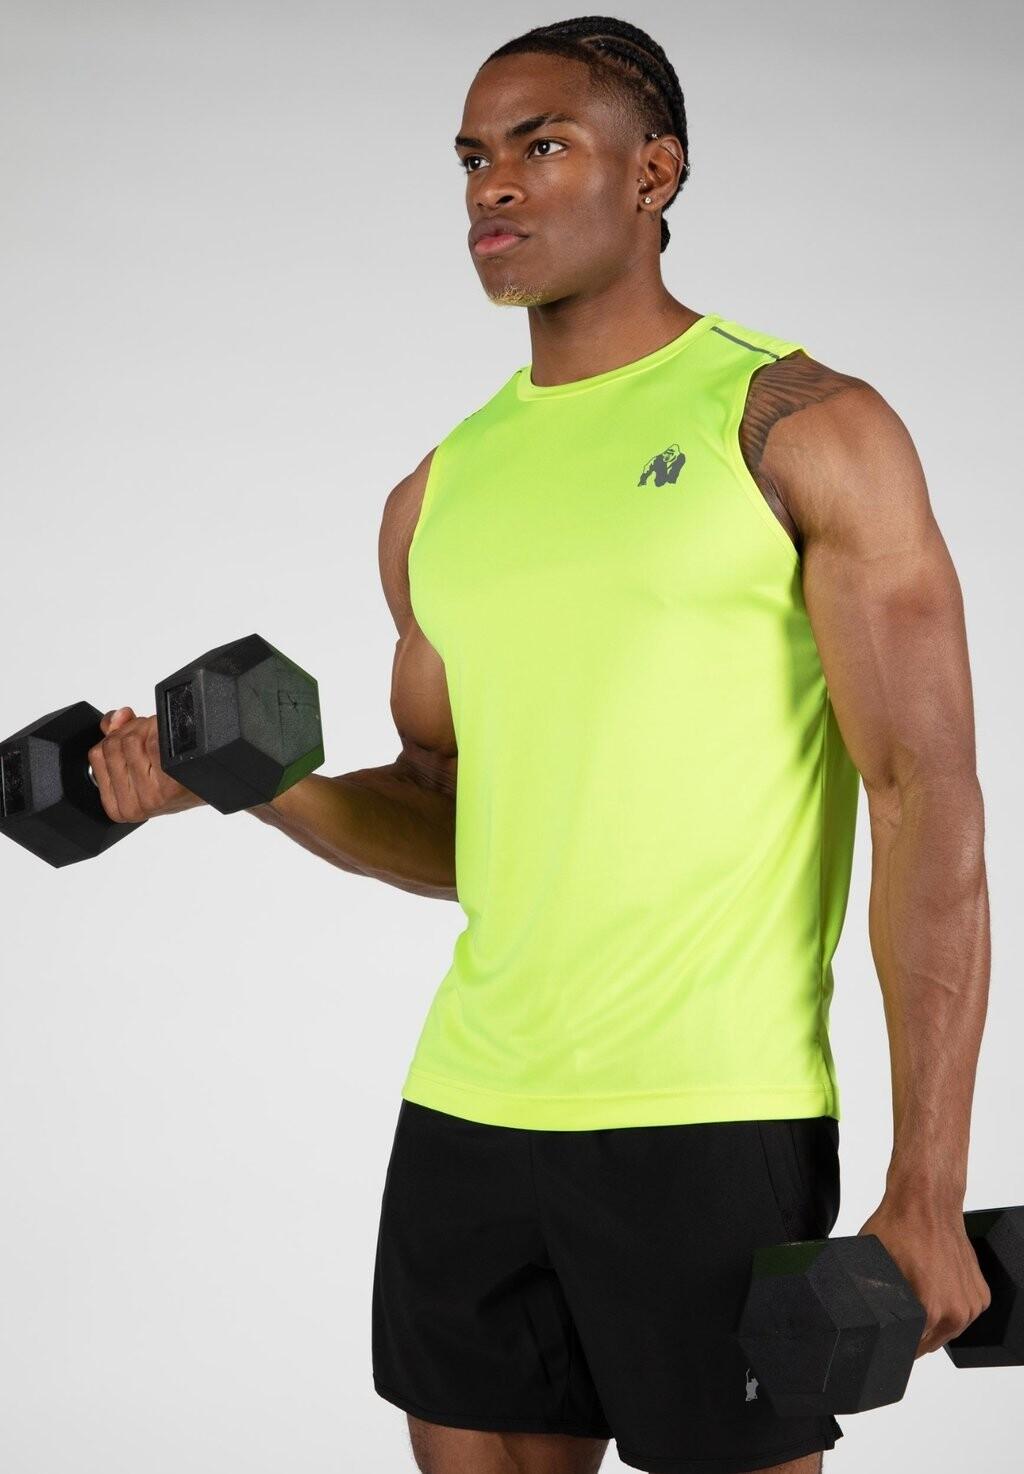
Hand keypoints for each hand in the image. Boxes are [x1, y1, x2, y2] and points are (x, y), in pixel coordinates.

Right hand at [87, 708, 205, 821]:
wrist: (217, 784)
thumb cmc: (179, 777)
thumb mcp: (139, 763)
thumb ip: (117, 738)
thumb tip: (116, 718)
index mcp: (117, 806)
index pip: (96, 754)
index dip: (114, 736)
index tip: (131, 737)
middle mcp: (133, 806)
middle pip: (113, 744)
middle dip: (132, 730)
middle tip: (152, 737)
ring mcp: (151, 797)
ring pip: (131, 739)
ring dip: (147, 728)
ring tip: (164, 740)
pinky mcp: (169, 785)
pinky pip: (153, 741)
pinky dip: (162, 730)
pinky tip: (174, 740)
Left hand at [858, 1194, 991, 1357]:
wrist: (927, 1200)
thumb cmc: (899, 1227)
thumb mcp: (869, 1263)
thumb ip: (865, 1297)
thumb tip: (850, 1314)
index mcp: (931, 1310)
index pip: (909, 1349)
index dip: (893, 1343)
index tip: (886, 1334)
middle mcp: (956, 1312)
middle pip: (928, 1343)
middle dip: (912, 1333)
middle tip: (897, 1310)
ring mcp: (972, 1304)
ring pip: (946, 1330)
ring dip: (931, 1322)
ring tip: (916, 1294)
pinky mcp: (981, 1294)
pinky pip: (961, 1313)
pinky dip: (949, 1306)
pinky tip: (934, 1287)